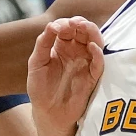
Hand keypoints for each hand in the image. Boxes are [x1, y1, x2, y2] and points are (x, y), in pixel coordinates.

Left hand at [27, 15, 103, 135]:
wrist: (48, 112)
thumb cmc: (40, 88)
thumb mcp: (36, 63)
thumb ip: (43, 43)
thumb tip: (52, 25)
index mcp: (62, 46)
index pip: (68, 27)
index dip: (65, 24)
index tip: (56, 28)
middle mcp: (76, 51)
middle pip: (84, 31)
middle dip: (81, 24)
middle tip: (74, 23)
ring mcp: (86, 62)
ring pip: (96, 42)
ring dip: (92, 32)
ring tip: (83, 27)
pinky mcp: (92, 76)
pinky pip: (99, 63)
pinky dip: (98, 53)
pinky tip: (92, 47)